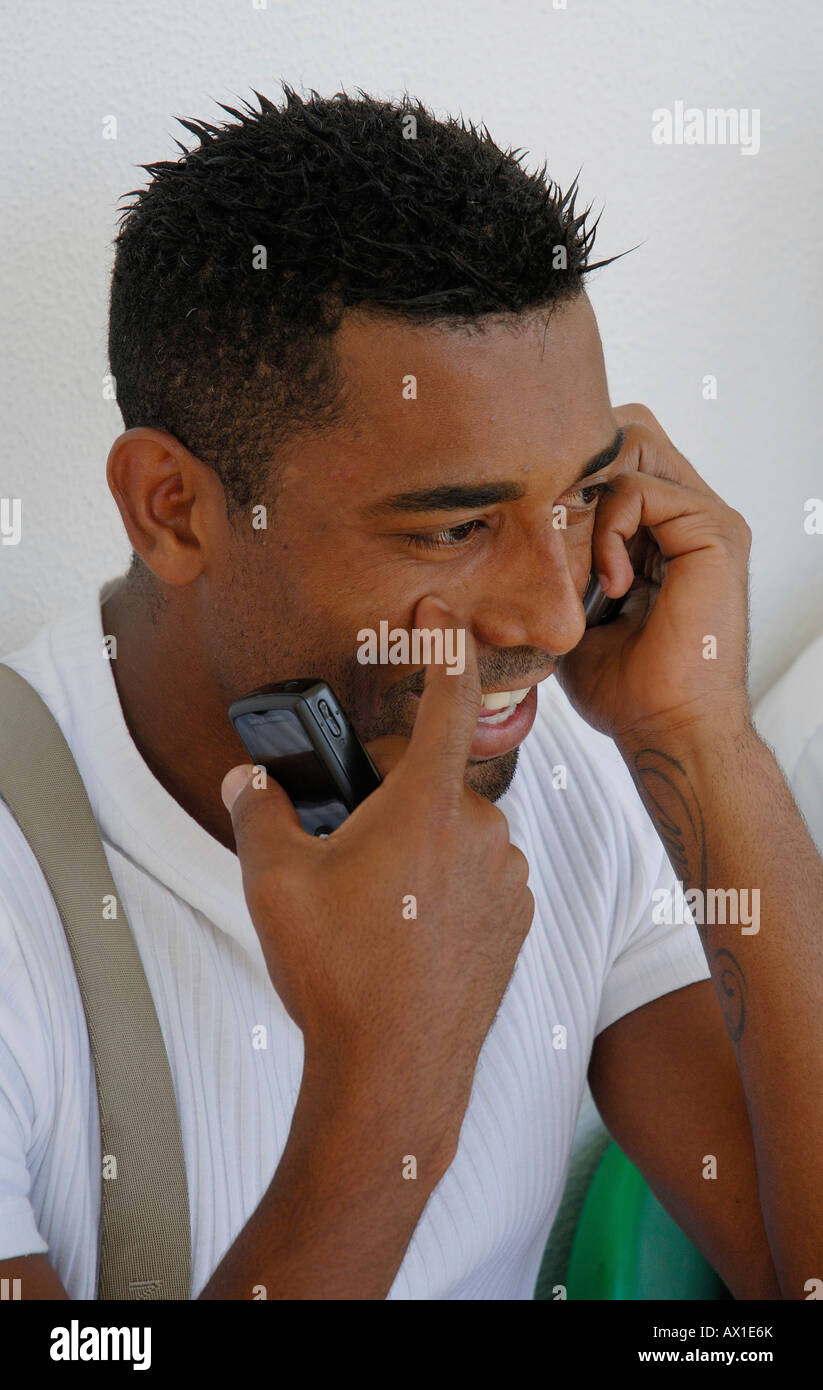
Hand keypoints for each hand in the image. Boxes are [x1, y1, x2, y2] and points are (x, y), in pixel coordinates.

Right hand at [220, 596, 533, 1164]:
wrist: (395, 1076)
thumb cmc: (338, 975)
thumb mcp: (275, 884)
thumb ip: (260, 812)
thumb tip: (250, 781)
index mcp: (427, 806)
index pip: (446, 701)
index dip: (444, 648)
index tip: (442, 615)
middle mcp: (483, 832)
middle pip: (434, 783)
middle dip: (395, 795)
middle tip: (349, 849)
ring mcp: (508, 880)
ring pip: (458, 835)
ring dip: (423, 849)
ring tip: (378, 909)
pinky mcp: (518, 922)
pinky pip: (482, 879)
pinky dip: (450, 887)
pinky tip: (412, 934)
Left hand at [557, 404, 753, 745]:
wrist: (663, 727)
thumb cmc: (624, 687)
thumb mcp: (573, 612)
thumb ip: (558, 564)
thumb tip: (503, 536)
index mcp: (662, 530)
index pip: (614, 455)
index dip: (569, 472)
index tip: (535, 522)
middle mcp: (688, 515)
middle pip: (628, 432)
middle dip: (578, 469)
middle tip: (550, 523)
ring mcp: (706, 518)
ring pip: (633, 446)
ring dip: (589, 498)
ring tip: (583, 561)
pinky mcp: (715, 530)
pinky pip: (643, 489)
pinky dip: (611, 527)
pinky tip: (610, 582)